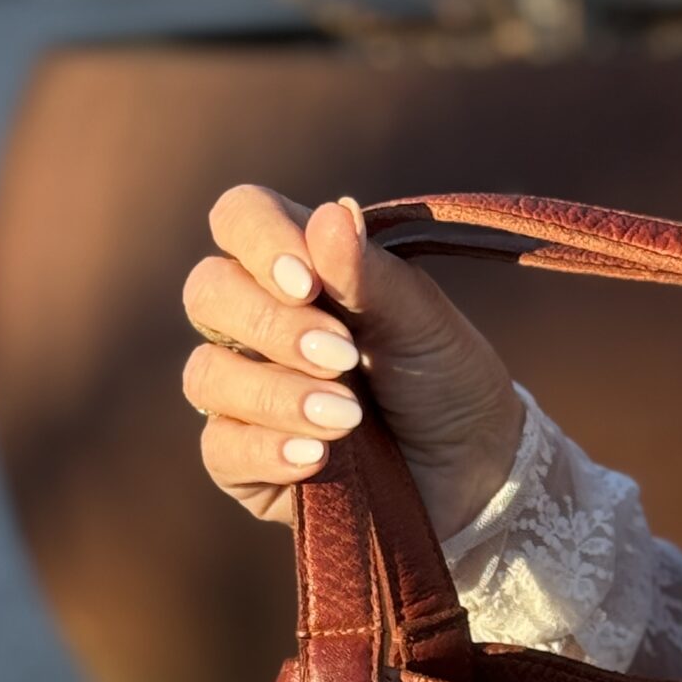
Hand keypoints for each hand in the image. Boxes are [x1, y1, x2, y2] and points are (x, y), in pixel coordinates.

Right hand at [182, 188, 525, 538]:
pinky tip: (316, 458)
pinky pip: (221, 451)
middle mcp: (254, 323)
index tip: (310, 284)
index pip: (239, 219)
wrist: (474, 469)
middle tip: (343, 356)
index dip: (260, 241)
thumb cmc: (445, 378)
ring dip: (277, 394)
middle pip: (207, 293)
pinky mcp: (244, 462)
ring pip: (207, 375)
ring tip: (348, 418)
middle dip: (272, 325)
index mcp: (294, 267)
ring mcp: (243, 393)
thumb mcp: (422, 322)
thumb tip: (332, 212)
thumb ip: (370, 273)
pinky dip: (266, 451)